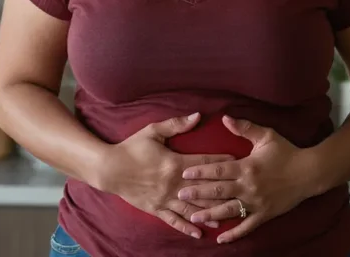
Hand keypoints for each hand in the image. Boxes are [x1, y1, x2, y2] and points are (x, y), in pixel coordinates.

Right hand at [99, 112, 232, 238]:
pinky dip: (186, 227)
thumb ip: (176, 124)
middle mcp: (173, 183)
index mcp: (174, 163)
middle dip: (222, 191)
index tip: (237, 161)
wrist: (109, 168)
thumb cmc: (131, 148)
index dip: (221, 161)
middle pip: (202, 188)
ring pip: (191, 208)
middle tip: (240, 193)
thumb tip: (197, 116)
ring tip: (226, 218)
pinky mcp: (155, 209)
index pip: (203, 162)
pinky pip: (173, 220)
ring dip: (209, 213)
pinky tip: (198, 233)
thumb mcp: (152, 131)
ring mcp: (164, 198)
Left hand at [177, 115, 314, 243]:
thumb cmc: (286, 152)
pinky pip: (247, 226)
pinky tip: (221, 239)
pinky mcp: (264, 214)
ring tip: (193, 217)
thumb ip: (244, 128)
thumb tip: (225, 118)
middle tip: (179, 195)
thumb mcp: (266, 136)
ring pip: (229, 210)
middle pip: (219, 191)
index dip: (200, 172)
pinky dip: (234, 233)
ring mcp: (256, 202)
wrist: (309, 172)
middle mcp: (249, 186)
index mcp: (247, 167)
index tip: (184, 173)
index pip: (219, 170)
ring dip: (210, 214)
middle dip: (198, 193)